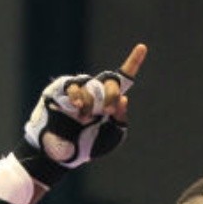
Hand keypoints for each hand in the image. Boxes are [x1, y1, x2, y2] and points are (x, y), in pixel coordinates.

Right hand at [14, 43, 147, 186]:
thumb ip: (120, 118)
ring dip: (90, 102)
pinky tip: (76, 106)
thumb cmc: (87, 146)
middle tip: (106, 110)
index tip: (142, 47)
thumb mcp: (112, 136)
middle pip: (109, 80)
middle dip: (110, 94)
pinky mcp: (60, 91)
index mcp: (109, 101)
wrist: (62, 155)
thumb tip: (124, 97)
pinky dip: (77, 95)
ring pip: (91, 85)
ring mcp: (78, 91)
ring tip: (83, 118)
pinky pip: (72, 85)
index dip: (132, 63)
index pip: (122, 80)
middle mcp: (95, 93)